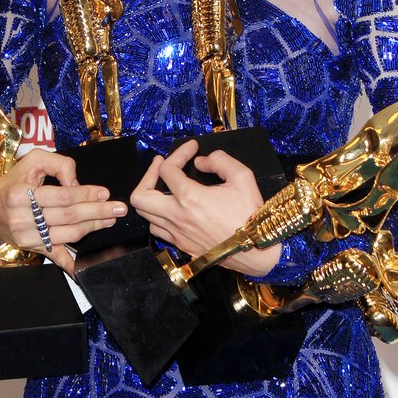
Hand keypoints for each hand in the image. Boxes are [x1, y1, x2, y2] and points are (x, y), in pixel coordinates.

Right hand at [0, 148, 125, 273]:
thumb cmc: (13, 182)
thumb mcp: (32, 161)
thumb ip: (58, 164)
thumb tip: (77, 182)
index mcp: (21, 195)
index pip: (61, 196)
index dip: (85, 194)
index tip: (105, 193)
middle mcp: (22, 218)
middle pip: (68, 216)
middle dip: (97, 211)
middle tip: (118, 208)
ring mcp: (27, 236)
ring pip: (67, 234)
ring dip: (92, 227)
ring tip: (110, 219)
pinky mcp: (31, 248)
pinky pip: (54, 255)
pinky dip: (69, 262)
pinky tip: (84, 264)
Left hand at [130, 140, 281, 277]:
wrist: (257, 249)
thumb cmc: (250, 213)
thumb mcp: (242, 177)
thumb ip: (219, 160)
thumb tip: (200, 162)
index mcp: (190, 198)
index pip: (167, 169)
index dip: (178, 153)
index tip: (192, 148)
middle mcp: (177, 217)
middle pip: (139, 197)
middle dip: (147, 176)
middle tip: (162, 167)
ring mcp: (177, 234)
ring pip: (145, 215)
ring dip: (151, 197)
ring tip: (165, 186)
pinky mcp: (181, 246)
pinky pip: (157, 229)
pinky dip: (158, 215)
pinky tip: (172, 207)